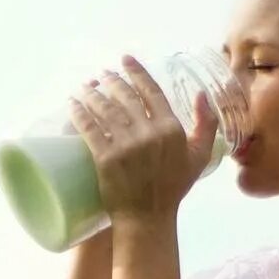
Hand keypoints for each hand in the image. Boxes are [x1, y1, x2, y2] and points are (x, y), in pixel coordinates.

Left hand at [68, 54, 218, 224]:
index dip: (136, 72)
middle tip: (102, 74)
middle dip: (111, 80)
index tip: (125, 60)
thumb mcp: (200, 155)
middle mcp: (148, 133)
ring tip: (84, 87)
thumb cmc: (174, 188)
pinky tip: (72, 104)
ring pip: (105, 109)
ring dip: (92, 94)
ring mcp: (126, 145)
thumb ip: (206, 123)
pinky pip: (89, 129)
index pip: (151, 91)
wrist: (148, 218)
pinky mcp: (105, 158)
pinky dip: (79, 113)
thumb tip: (202, 93)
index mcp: (170, 128)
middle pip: (125, 96)